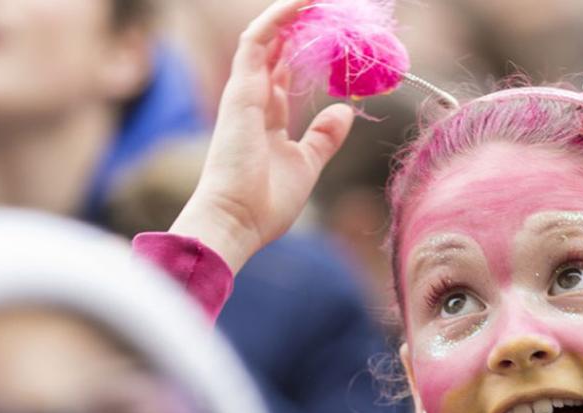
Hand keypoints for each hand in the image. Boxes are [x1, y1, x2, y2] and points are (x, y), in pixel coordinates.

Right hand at [171, 0, 354, 273]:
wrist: (237, 220)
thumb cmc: (266, 202)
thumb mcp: (307, 164)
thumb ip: (324, 137)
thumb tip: (346, 111)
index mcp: (266, 119)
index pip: (283, 73)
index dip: (304, 52)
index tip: (331, 37)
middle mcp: (252, 100)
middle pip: (274, 50)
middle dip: (299, 26)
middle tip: (326, 8)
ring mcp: (244, 92)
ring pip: (265, 37)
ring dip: (291, 13)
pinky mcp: (240, 89)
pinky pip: (258, 40)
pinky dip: (279, 18)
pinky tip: (302, 2)